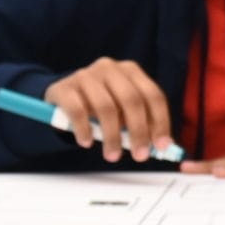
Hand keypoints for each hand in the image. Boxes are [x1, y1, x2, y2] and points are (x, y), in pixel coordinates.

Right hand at [43, 58, 176, 162]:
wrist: (63, 96)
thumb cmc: (101, 105)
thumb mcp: (123, 110)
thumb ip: (141, 123)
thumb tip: (160, 146)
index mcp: (131, 71)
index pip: (153, 96)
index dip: (160, 122)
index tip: (161, 146)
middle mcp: (110, 68)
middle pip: (132, 100)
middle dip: (139, 131)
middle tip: (140, 156)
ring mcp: (85, 75)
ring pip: (106, 108)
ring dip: (112, 136)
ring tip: (113, 155)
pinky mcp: (64, 88)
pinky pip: (77, 111)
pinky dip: (84, 130)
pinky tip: (87, 142)